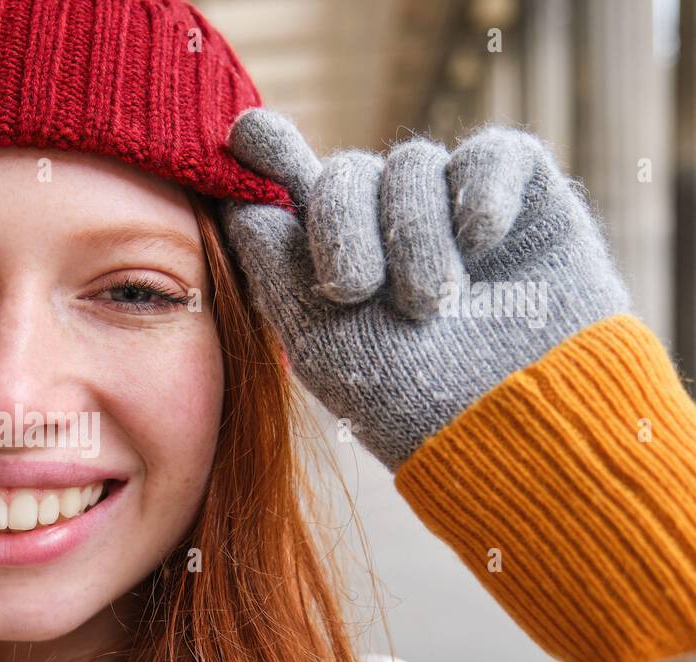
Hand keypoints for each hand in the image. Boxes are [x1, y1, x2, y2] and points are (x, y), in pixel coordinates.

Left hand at [222, 109, 629, 470]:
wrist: (512, 424)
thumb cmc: (408, 400)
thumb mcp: (318, 340)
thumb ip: (274, 265)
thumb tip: (240, 199)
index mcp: (334, 259)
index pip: (293, 187)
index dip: (266, 150)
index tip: (243, 134)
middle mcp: (390, 227)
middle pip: (346, 171)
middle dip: (340, 224)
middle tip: (354, 289)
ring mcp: (456, 208)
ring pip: (412, 164)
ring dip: (414, 235)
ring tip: (431, 305)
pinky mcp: (525, 197)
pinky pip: (492, 154)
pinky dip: (482, 193)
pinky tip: (482, 242)